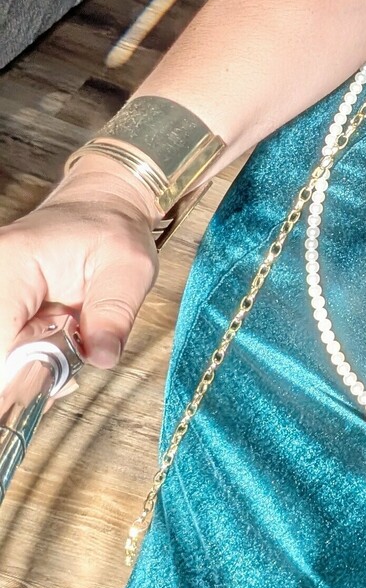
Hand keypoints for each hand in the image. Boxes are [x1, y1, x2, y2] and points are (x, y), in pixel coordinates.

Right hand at [0, 170, 159, 386]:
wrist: (100, 209)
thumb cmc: (112, 230)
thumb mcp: (129, 267)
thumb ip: (115, 313)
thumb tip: (102, 356)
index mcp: (12, 264)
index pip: (0, 339)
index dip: (22, 372)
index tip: (54, 378)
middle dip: (29, 372)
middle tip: (69, 364)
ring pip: (3, 358)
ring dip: (30, 367)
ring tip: (68, 344)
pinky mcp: (1, 305)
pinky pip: (8, 349)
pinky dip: (28, 360)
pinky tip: (55, 346)